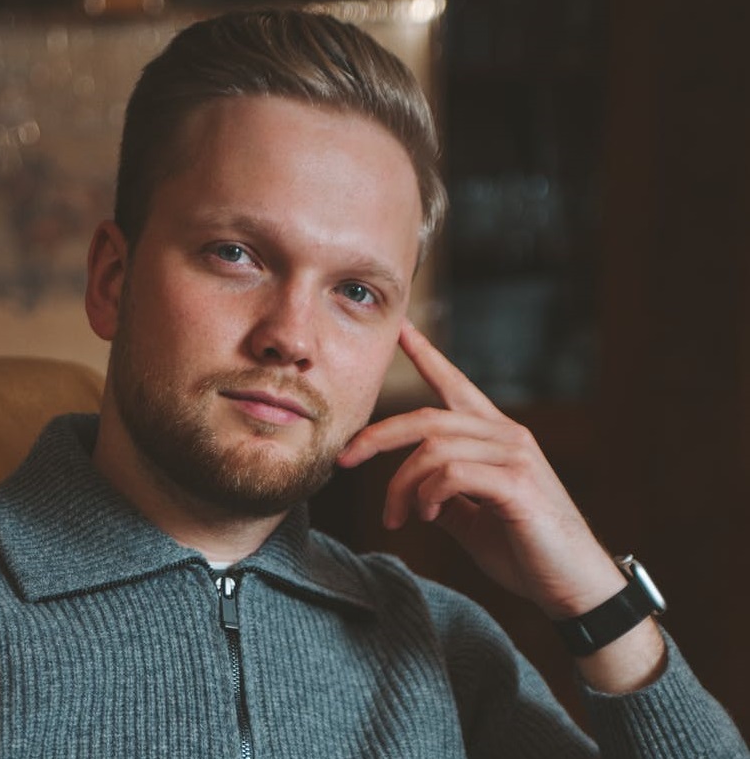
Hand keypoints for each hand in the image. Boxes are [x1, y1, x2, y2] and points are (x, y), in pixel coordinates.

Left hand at [337, 320, 625, 619]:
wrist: (576, 589)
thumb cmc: (527, 553)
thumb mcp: (473, 518)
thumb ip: (445, 496)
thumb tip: (413, 491)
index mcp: (495, 437)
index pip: (454, 385)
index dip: (426, 356)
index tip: (401, 330)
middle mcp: (506, 436)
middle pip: (425, 419)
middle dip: (377, 436)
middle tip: (344, 459)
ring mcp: (514, 456)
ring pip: (433, 449)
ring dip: (402, 485)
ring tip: (399, 517)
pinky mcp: (517, 483)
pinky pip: (452, 473)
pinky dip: (428, 494)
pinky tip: (427, 516)